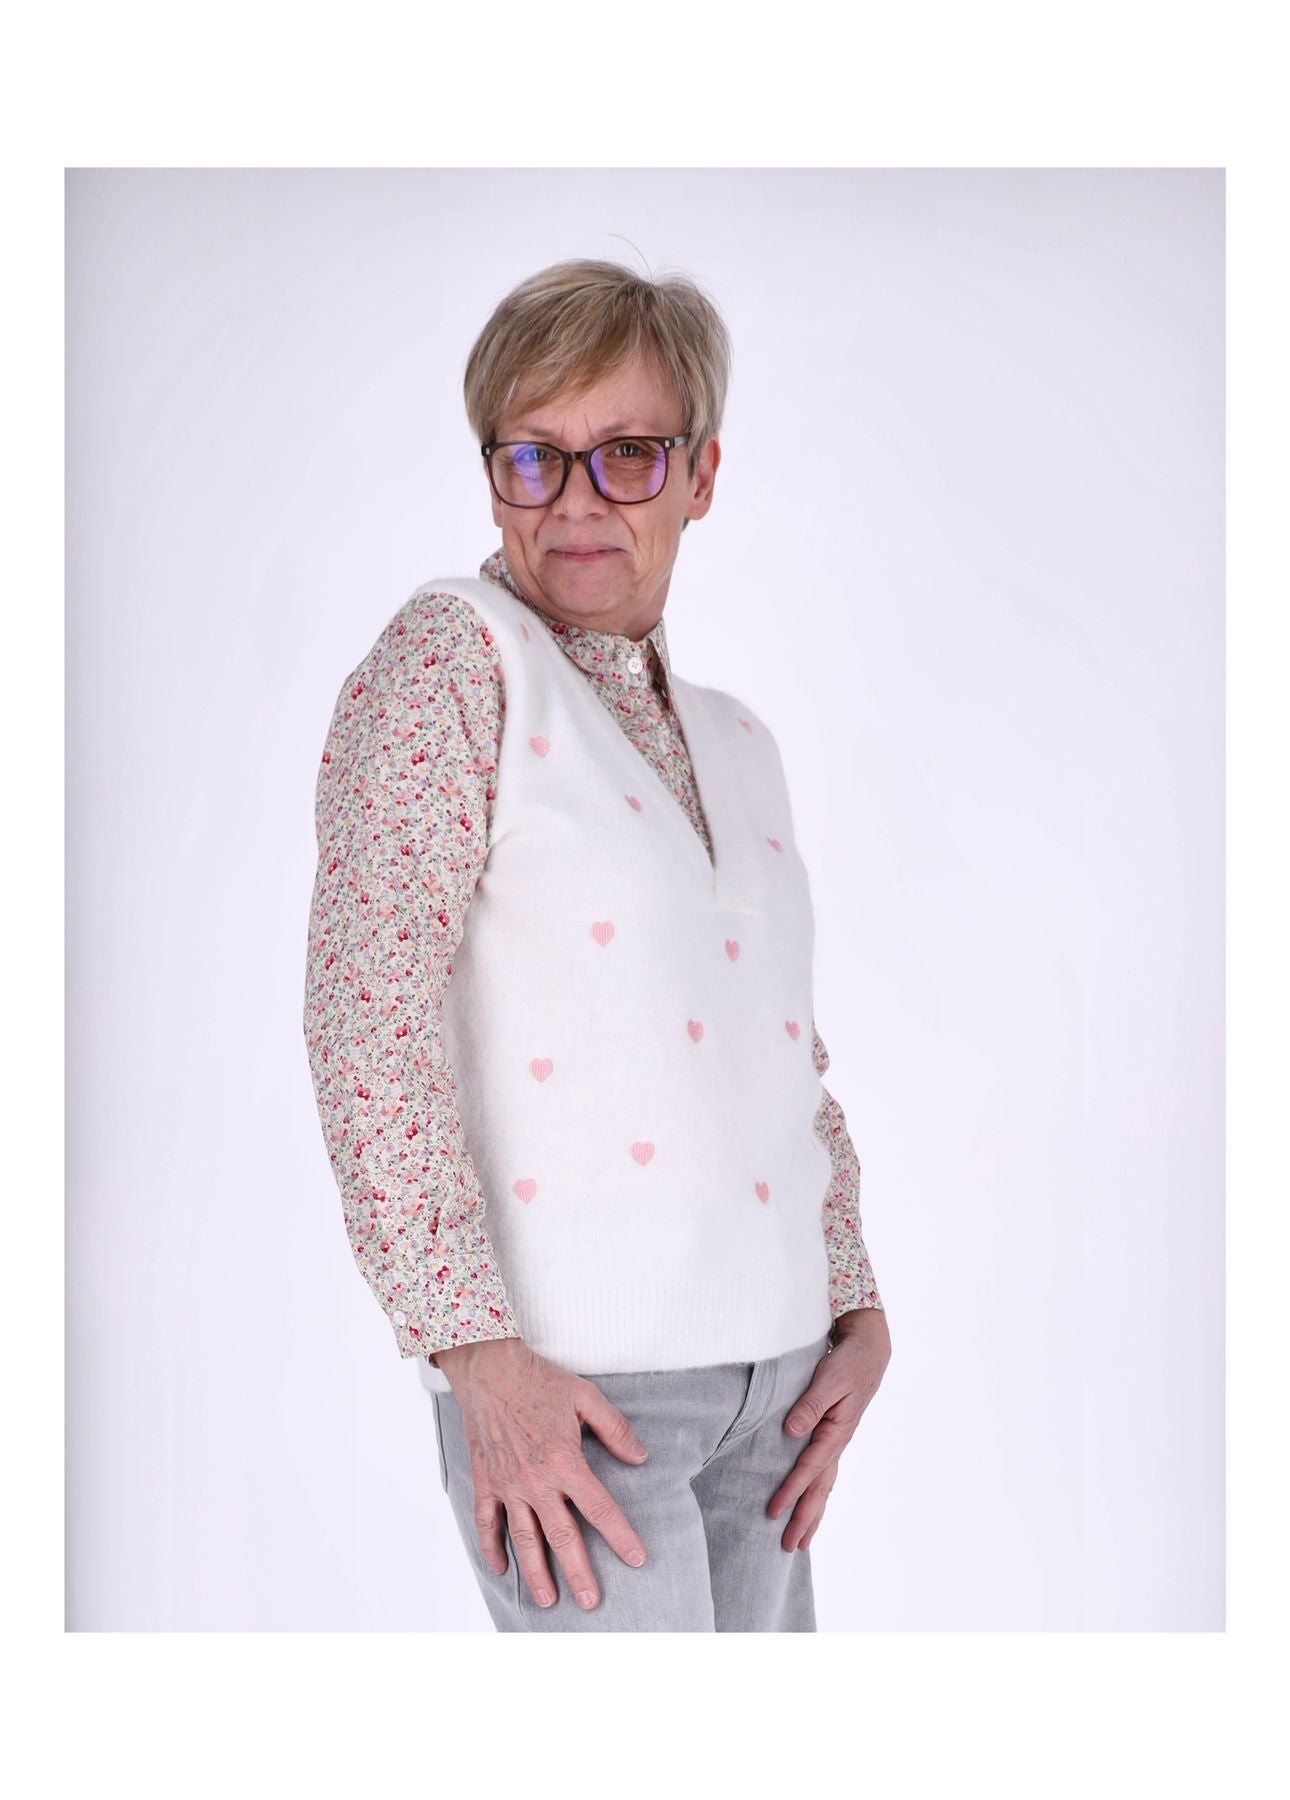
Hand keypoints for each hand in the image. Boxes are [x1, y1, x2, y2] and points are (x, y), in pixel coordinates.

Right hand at [433, 1335, 649, 1610]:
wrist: (490, 1368)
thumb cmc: (539, 1380)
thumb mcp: (586, 1397)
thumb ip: (615, 1429)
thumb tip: (640, 1457)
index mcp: (565, 1461)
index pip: (599, 1509)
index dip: (620, 1536)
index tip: (636, 1558)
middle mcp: (537, 1481)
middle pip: (562, 1536)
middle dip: (579, 1572)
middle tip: (591, 1601)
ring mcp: (508, 1485)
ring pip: (524, 1539)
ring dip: (537, 1572)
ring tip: (549, 1600)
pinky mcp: (486, 1481)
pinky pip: (487, 1523)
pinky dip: (492, 1548)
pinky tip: (502, 1569)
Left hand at [768, 1306, 891, 1551]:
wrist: (868, 1351)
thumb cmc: (847, 1363)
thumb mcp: (828, 1379)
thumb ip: (810, 1405)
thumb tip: (792, 1431)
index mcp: (836, 1432)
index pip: (809, 1469)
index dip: (791, 1491)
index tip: (773, 1512)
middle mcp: (838, 1442)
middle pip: (820, 1489)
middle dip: (804, 1518)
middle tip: (789, 1546)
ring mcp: (837, 1441)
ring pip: (824, 1486)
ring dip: (813, 1513)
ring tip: (802, 1540)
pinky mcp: (833, 1435)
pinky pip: (824, 1473)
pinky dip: (817, 1493)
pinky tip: (810, 1504)